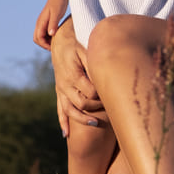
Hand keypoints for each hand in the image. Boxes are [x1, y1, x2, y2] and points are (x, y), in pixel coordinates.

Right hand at [33, 0, 67, 49]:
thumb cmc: (59, 2)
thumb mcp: (57, 13)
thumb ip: (53, 24)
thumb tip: (50, 34)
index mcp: (41, 22)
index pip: (38, 38)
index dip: (44, 45)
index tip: (54, 47)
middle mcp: (40, 22)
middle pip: (37, 38)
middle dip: (44, 44)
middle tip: (55, 47)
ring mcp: (44, 22)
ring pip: (41, 35)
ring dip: (47, 41)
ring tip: (57, 43)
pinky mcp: (49, 20)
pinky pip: (46, 32)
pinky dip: (50, 36)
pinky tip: (58, 36)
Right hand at [50, 20, 107, 134]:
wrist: (60, 39)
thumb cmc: (77, 42)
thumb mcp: (86, 48)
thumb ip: (94, 61)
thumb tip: (106, 73)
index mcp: (73, 75)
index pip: (91, 92)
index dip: (103, 96)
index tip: (115, 95)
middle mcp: (65, 84)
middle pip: (81, 103)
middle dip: (97, 108)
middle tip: (112, 109)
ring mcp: (61, 89)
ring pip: (69, 110)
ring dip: (82, 119)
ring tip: (96, 124)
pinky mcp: (59, 90)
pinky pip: (60, 109)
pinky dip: (63, 122)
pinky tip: (66, 134)